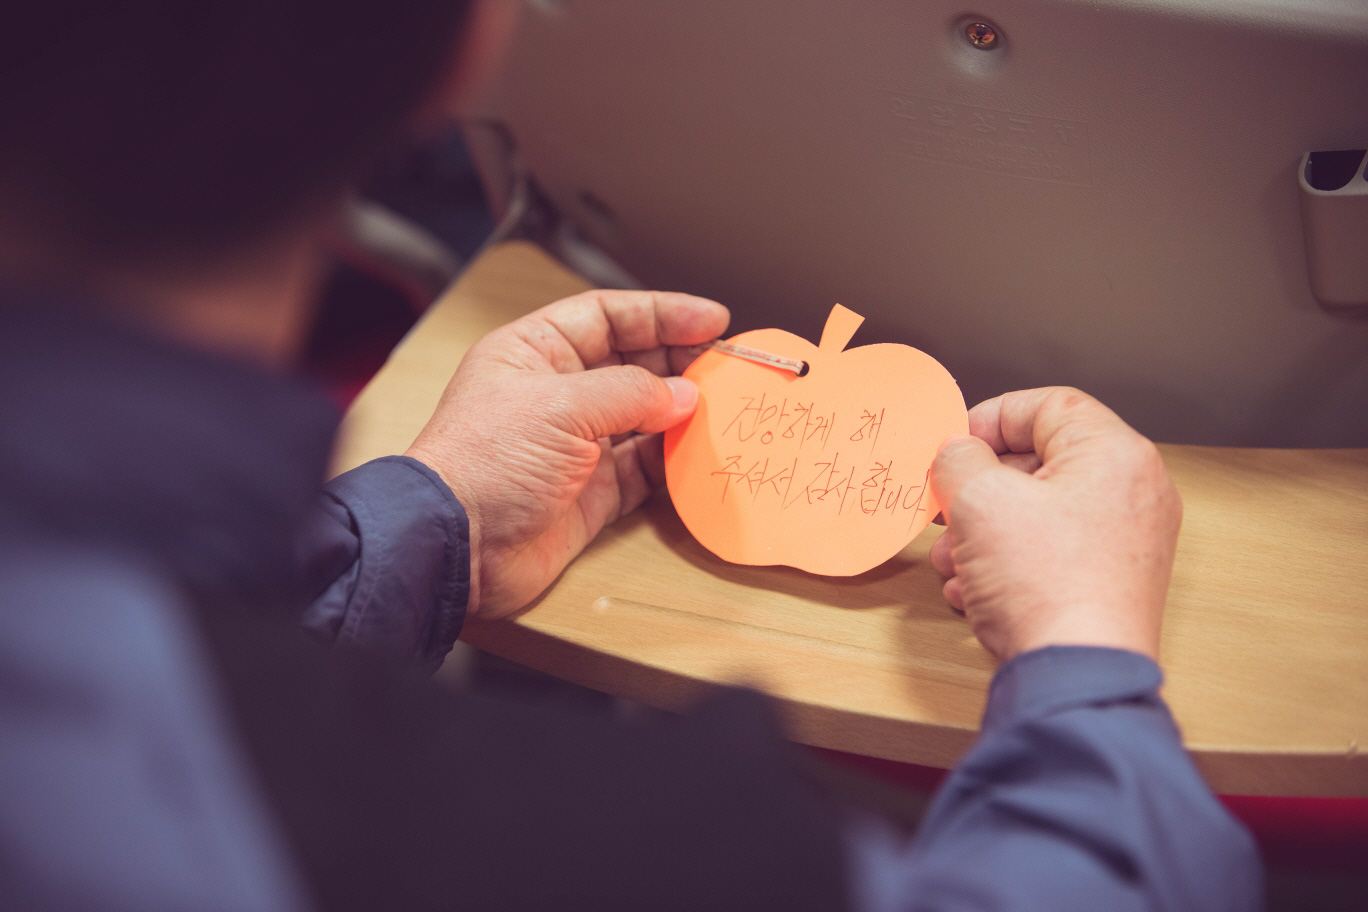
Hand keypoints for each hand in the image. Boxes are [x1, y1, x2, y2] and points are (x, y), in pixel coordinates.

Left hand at [405, 289, 728, 619]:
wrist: (458, 547)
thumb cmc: (481, 464)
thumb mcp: (561, 406)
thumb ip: (629, 393)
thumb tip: (680, 394)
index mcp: (534, 353)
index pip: (607, 316)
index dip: (661, 314)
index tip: (710, 320)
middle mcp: (556, 395)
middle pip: (632, 364)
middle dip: (681, 363)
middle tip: (728, 366)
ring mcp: (575, 446)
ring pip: (644, 418)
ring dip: (683, 413)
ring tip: (723, 407)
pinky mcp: (591, 494)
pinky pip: (644, 470)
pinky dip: (674, 461)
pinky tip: (700, 452)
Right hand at [928, 387, 1181, 662]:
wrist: (1075, 676)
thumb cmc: (1044, 587)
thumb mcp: (978, 500)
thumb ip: (959, 459)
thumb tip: (958, 452)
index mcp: (1115, 454)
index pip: (1047, 404)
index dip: (990, 417)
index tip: (953, 445)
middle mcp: (1134, 493)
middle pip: (1041, 462)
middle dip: (979, 486)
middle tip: (944, 503)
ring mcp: (1128, 542)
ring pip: (1040, 512)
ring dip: (985, 530)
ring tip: (953, 560)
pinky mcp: (1112, 583)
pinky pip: (1053, 552)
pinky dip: (1009, 563)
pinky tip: (975, 590)